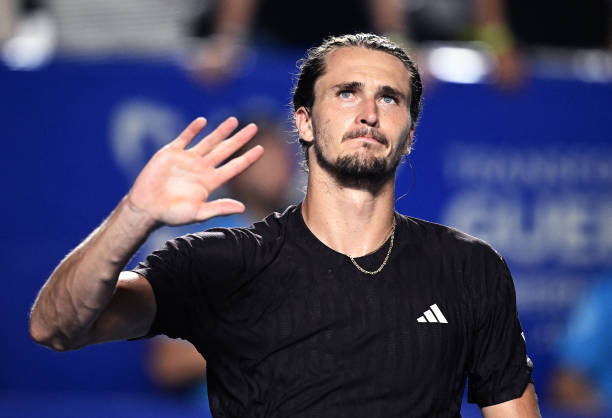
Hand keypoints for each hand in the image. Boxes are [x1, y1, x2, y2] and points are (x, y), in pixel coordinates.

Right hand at [127, 116, 262, 226]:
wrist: (146, 208)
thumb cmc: (171, 214)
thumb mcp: (198, 213)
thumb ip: (219, 208)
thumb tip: (242, 207)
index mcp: (210, 182)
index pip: (234, 167)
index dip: (247, 158)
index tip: (261, 148)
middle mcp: (202, 168)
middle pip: (225, 150)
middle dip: (239, 139)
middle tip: (254, 127)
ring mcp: (187, 159)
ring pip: (208, 141)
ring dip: (221, 131)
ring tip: (234, 120)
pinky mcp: (171, 153)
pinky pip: (184, 138)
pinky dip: (193, 130)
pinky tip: (203, 122)